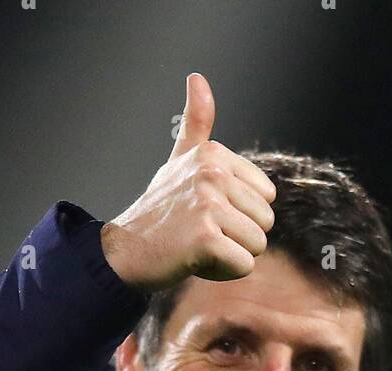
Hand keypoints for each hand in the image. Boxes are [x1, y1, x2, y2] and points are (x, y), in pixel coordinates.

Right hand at [100, 72, 276, 292]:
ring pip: (256, 246)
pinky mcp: (205, 239)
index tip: (207, 215)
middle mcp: (213, 174)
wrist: (125, 250)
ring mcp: (208, 205)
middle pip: (264, 223)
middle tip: (201, 234)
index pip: (266, 197)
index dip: (241, 215)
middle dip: (238, 238)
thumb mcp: (179, 160)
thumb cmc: (158, 210)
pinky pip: (243, 265)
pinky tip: (196, 261)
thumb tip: (197, 78)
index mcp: (215, 154)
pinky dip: (223, 272)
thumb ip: (197, 123)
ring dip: (231, 256)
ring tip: (198, 247)